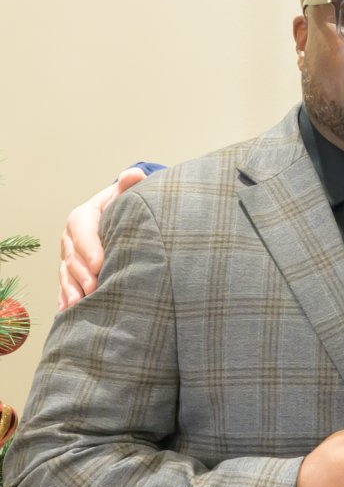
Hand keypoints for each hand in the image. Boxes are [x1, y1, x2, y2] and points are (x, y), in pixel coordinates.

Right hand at [57, 167, 146, 308]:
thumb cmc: (126, 205)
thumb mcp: (126, 194)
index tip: (101, 264)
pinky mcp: (72, 272)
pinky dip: (67, 298)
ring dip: (73, 290)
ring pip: (67, 274)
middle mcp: (71, 238)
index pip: (82, 231)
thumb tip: (134, 174)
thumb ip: (129, 185)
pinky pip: (66, 286)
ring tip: (81, 304)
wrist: (120, 217)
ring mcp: (69, 257)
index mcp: (82, 217)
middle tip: (96, 289)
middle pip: (73, 257)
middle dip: (83, 274)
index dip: (90, 248)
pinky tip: (70, 312)